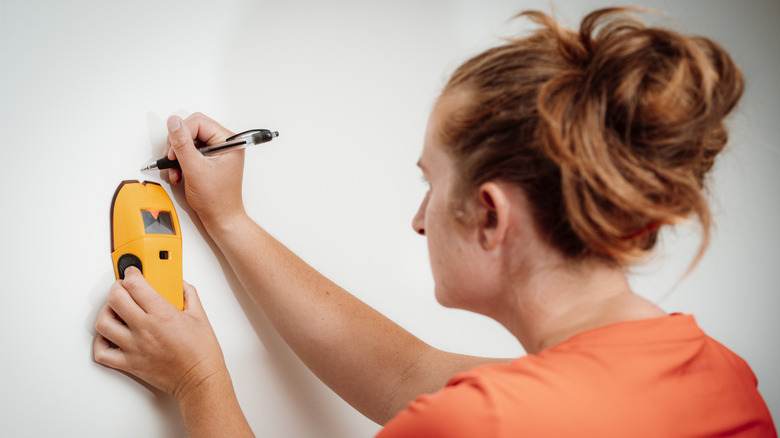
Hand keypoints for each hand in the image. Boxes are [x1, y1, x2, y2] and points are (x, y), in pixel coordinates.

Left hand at [94, 267, 226, 401]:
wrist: (199, 380)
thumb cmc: (202, 354)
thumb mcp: (200, 316)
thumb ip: (188, 295)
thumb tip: (179, 285)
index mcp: (162, 314)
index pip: (135, 285)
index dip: (132, 273)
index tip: (134, 273)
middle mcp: (144, 329)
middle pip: (115, 298)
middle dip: (117, 287)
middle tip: (124, 288)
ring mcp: (133, 347)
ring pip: (103, 323)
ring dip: (107, 312)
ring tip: (116, 310)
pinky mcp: (129, 363)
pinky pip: (102, 352)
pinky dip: (101, 342)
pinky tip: (112, 336)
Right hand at [165, 113, 245, 227]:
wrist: (221, 218)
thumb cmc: (217, 199)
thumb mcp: (195, 169)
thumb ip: (182, 144)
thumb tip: (174, 122)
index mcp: (229, 141)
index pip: (198, 122)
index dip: (181, 134)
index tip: (173, 150)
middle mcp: (224, 144)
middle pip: (192, 129)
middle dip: (178, 145)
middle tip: (173, 159)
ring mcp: (217, 152)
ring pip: (189, 141)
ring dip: (178, 156)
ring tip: (176, 170)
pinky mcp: (209, 160)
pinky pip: (190, 152)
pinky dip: (181, 162)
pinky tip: (179, 173)